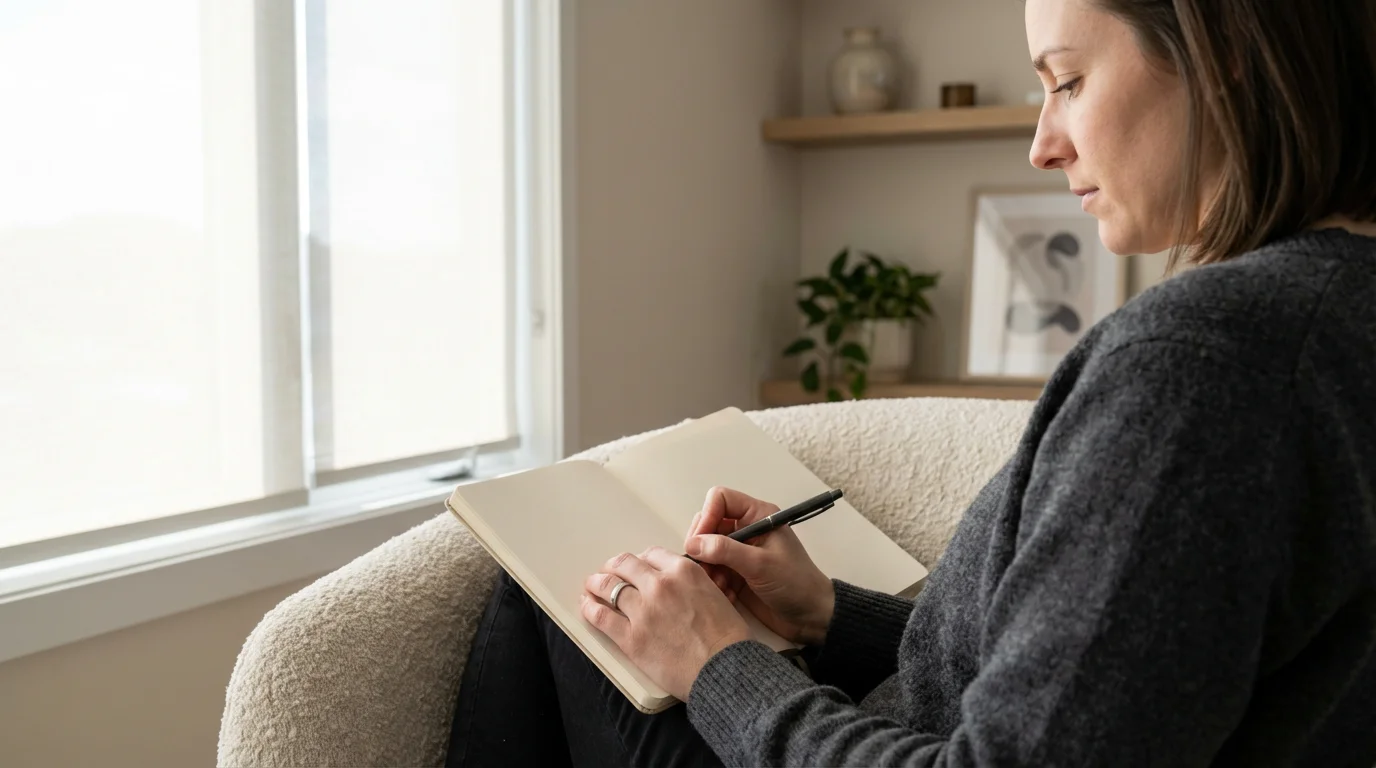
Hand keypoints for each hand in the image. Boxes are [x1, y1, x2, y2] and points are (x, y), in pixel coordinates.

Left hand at [581, 546, 751, 701]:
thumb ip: (693, 584)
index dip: (641, 560)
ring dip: (597, 584)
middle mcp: (659, 585)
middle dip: (615, 566)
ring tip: (592, 585)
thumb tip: (680, 588)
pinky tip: (587, 605)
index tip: (637, 566)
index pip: (651, 554)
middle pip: (626, 565)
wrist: (724, 669)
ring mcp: (642, 610)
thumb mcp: (717, 595)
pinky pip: (601, 616)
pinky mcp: (630, 637)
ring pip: (608, 586)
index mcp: (683, 571)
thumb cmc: (728, 638)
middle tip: (610, 571)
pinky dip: (590, 608)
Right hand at [685, 486, 835, 645]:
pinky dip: (713, 581)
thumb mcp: (760, 564)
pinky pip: (711, 569)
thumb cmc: (794, 583)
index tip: (699, 542)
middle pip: (709, 523)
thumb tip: (692, 543)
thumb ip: (725, 550)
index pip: (720, 499)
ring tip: (718, 585)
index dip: (707, 516)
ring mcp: (740, 551)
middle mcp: (747, 529)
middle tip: (705, 568)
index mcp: (758, 516)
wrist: (810, 616)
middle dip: (702, 546)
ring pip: (706, 549)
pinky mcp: (735, 572)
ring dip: (706, 567)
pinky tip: (725, 595)